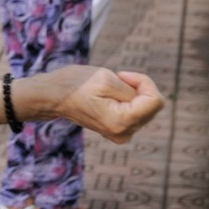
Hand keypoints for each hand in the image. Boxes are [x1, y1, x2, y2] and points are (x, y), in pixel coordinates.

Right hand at [35, 66, 164, 143]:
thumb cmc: (76, 84)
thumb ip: (135, 90)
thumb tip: (150, 100)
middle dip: (138, 88)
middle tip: (114, 79)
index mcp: (122, 122)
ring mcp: (120, 134)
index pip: (155, 100)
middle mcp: (124, 133)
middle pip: (151, 105)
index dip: (144, 82)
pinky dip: (127, 101)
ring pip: (144, 108)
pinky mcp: (117, 131)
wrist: (52, 96)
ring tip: (108, 88)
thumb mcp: (107, 78)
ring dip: (131, 93)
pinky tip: (109, 96)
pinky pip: (135, 113)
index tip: (123, 74)